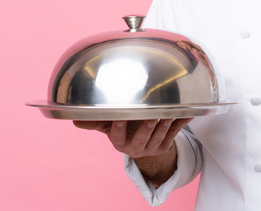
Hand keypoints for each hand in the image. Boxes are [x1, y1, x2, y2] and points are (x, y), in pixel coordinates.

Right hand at [73, 118, 191, 158]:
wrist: (142, 145)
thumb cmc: (124, 130)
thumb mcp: (109, 127)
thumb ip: (96, 121)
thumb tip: (72, 118)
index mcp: (120, 143)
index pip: (117, 136)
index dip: (119, 127)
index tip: (120, 117)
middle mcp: (136, 148)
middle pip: (142, 139)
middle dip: (147, 128)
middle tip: (152, 116)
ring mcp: (152, 148)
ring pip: (160, 136)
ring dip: (166, 125)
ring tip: (169, 113)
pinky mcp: (166, 146)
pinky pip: (175, 134)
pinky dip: (181, 123)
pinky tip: (188, 112)